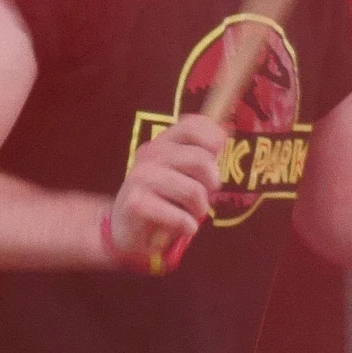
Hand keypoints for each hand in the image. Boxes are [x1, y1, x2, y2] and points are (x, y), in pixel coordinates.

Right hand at [107, 113, 224, 271]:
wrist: (124, 227)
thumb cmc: (161, 199)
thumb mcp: (181, 173)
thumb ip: (201, 154)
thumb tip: (226, 130)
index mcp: (164, 141)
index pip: (194, 125)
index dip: (214, 140)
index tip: (215, 160)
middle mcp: (151, 154)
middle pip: (201, 160)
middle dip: (211, 185)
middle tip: (203, 196)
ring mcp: (142, 177)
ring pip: (193, 190)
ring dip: (200, 208)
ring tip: (191, 213)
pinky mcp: (136, 203)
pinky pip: (179, 216)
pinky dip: (188, 226)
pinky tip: (183, 227)